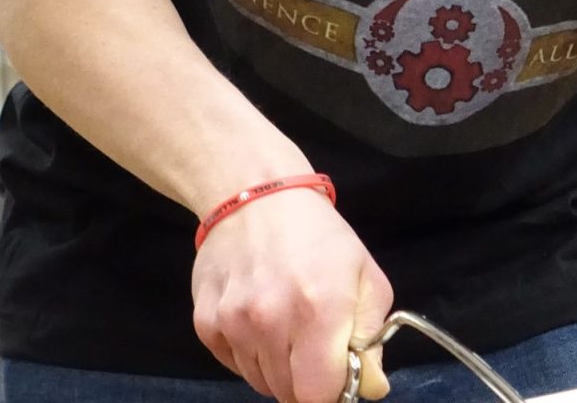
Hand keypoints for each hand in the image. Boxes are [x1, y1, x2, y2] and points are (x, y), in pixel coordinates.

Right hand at [192, 187, 392, 402]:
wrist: (254, 193)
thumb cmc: (318, 235)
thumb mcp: (364, 275)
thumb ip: (371, 337)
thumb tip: (371, 388)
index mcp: (320, 310)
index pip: (320, 394)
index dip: (332, 391)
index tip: (335, 373)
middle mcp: (271, 321)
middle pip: (288, 393)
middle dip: (305, 378)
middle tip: (310, 343)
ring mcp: (234, 323)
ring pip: (259, 381)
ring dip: (276, 366)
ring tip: (284, 324)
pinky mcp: (205, 322)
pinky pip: (232, 364)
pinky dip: (248, 353)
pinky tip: (257, 319)